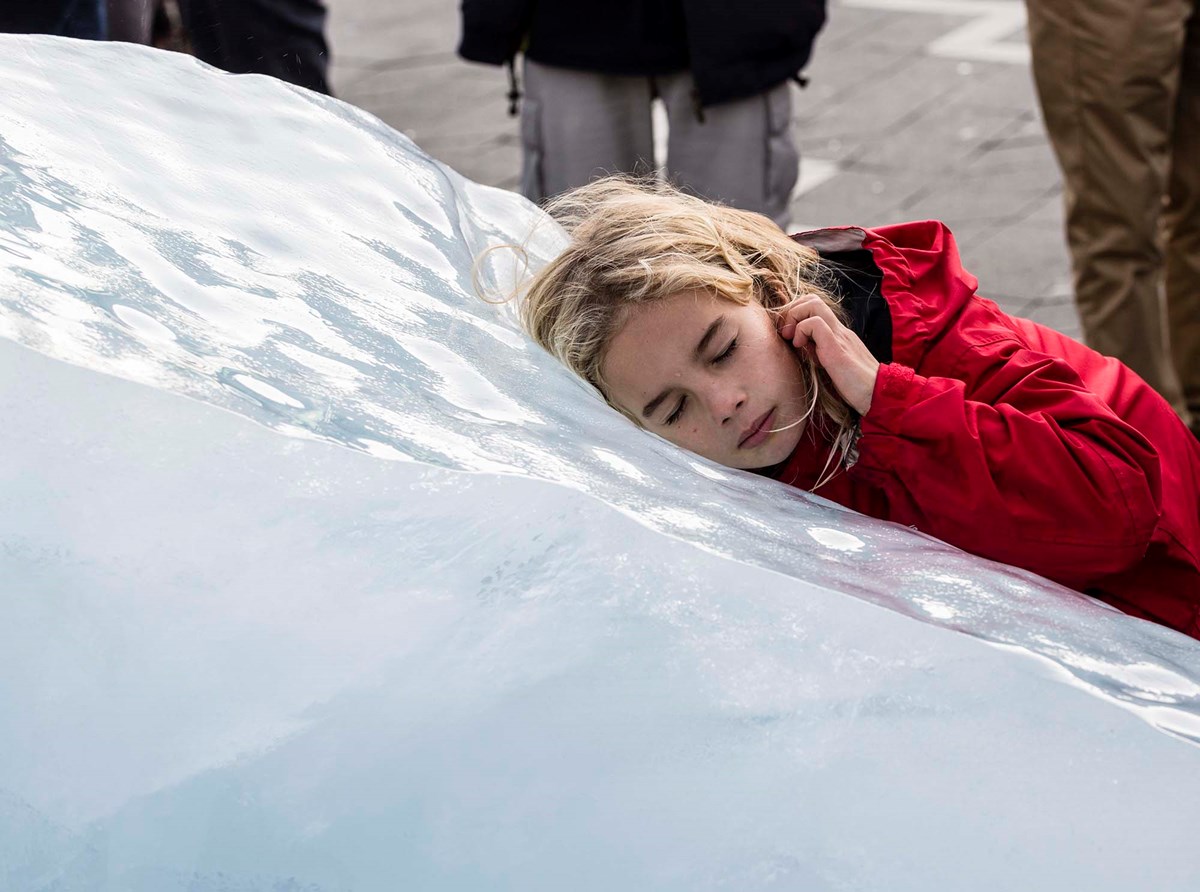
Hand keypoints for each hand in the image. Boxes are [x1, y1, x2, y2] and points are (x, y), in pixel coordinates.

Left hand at [777, 293, 879, 415]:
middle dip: (792, 311)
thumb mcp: (832, 366)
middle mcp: (839, 330)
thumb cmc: (856, 386)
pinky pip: (815, 324)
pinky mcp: (836, 347)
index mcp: (838, 334)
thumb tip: (802, 347)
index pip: (815, 307)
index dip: (797, 314)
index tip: (790, 335)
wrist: (878, 394)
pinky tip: (801, 347)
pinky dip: (801, 330)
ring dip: (795, 317)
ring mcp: (839, 336)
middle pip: (812, 299)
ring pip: (813, 303)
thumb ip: (819, 353)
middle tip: (787, 333)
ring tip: (793, 339)